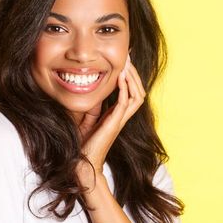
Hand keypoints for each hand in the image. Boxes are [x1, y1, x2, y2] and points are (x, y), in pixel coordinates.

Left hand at [76, 54, 146, 179]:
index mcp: (117, 114)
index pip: (131, 92)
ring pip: (137, 96)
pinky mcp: (114, 124)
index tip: (126, 61)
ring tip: (127, 65)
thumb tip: (88, 89)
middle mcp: (121, 116)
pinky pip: (125, 104)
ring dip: (133, 79)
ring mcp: (119, 120)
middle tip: (129, 58)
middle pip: (139, 92)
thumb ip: (92, 106)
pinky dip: (125, 89)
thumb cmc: (83, 144)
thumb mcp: (87, 119)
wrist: (83, 163)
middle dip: (135, 74)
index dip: (131, 77)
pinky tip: (120, 78)